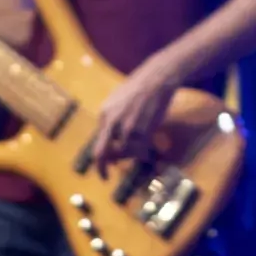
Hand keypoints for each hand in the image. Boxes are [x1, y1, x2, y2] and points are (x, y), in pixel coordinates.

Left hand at [90, 57, 179, 175]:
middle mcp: (113, 121)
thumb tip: (110, 144)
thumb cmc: (139, 90)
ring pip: (126, 151)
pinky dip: (144, 152)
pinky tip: (148, 151)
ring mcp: (128, 125)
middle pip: (103, 152)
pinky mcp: (144, 127)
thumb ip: (111, 121)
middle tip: (105, 178)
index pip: (98, 143)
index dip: (100, 159)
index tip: (105, 168)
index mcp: (104, 114)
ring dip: (132, 155)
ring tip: (141, 151)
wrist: (157, 78)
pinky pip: (141, 148)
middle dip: (102, 168)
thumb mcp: (118, 103)